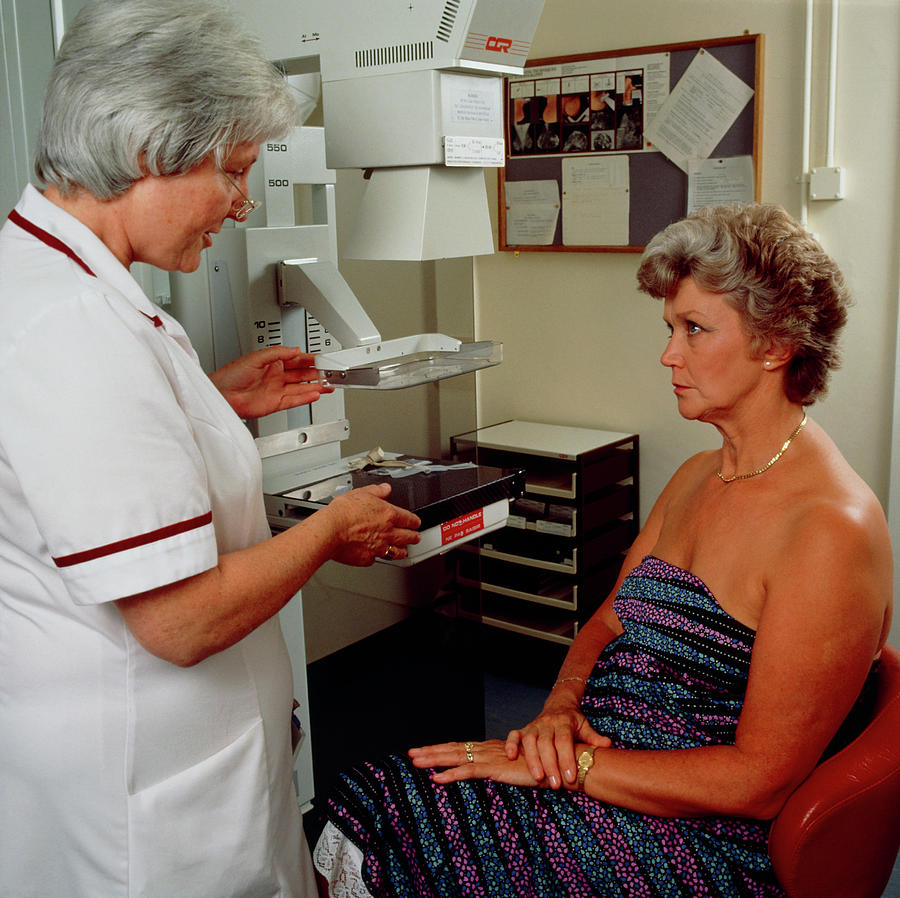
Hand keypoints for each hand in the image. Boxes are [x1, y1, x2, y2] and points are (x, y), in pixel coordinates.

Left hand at [210, 346, 332, 418]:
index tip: (322, 358)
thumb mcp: (255, 357)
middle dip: (317, 373)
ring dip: (315, 386)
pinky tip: (315, 394)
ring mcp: (277, 390)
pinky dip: (305, 398)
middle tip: (329, 372)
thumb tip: (295, 350)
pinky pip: (294, 400)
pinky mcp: (275, 404)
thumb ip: (277, 353)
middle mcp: (276, 376)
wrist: (221, 394)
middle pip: (302, 374)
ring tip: (328, 385)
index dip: (310, 359)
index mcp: (272, 363)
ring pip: (301, 388)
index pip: (296, 360)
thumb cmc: (230, 375)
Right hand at [322, 483, 420, 565]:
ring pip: (397, 552)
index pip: (409, 519)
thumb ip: (376, 491)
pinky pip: (377, 559)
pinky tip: (377, 556)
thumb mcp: (361, 493)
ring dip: (402, 551)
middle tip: (416, 537)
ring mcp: (379, 547)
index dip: (415, 521)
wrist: (330, 530)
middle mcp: (387, 532)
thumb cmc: (343, 512)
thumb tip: (385, 488)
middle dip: (414, 537)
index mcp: (388, 515)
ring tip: (404, 551)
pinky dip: (377, 557)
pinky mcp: (368, 558)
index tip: (416, 522)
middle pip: (408, 537)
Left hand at [408, 739, 540, 787]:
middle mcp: (487, 750)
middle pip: (453, 749)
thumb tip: (492, 774)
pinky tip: (437, 778)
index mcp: (490, 750)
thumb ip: (502, 769)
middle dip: (431, 751)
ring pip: (456, 757)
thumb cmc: (541, 767)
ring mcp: (490, 758)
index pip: (461, 748)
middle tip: (410, 753)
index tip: (424, 751)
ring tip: (415, 762)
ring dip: (434, 759)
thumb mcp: (516, 769)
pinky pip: (469, 772)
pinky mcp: (496, 768)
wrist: (559, 764)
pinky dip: (451, 774)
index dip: (441, 749)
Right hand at [505, 697, 609, 788]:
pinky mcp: (523, 729)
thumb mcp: (585, 726)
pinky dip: (510, 744)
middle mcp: (547, 723)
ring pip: (530, 741)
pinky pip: (513, 735)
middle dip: (550, 765)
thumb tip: (608, 744)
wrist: (559, 704)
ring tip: (538, 778)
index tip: (571, 776)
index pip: (564, 741)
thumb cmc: (573, 721)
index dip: (567, 758)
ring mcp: (534, 726)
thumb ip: (593, 737)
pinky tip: (511, 757)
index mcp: (564, 722)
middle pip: (546, 743)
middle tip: (555, 784)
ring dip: (532, 759)